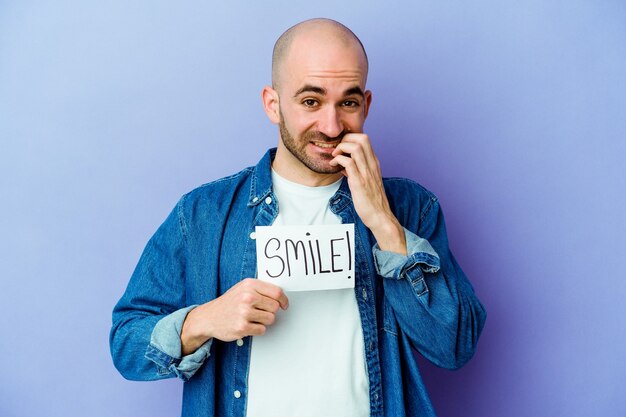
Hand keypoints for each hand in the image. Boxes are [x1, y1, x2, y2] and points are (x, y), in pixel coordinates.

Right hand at [181, 278, 288, 354]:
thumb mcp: (243, 288)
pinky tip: (247, 324)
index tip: (284, 304)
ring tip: (252, 318)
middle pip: (275, 307)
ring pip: (270, 319)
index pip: (276, 292)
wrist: (209, 317)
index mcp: (249, 285)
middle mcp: (247, 297)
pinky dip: (257, 329)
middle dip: (270, 311)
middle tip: (260, 311)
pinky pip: (262, 330)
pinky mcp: (242, 327)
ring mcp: (244, 312)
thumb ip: (261, 289)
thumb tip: (281, 296)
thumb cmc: (229, 302)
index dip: (283, 300)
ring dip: (264, 321)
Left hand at [329, 133, 406, 254]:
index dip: (350, 137)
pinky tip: (334, 167)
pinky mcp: (359, 182)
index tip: (341, 148)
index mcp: (374, 163)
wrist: (380, 216)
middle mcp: (372, 164)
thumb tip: (344, 164)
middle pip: (361, 137)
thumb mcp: (367, 180)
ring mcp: (366, 173)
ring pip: (355, 147)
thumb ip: (357, 170)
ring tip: (334, 157)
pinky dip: (338, 160)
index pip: (365, 138)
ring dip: (340, 148)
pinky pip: (348, 163)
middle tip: (337, 150)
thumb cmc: (372, 201)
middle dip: (345, 139)